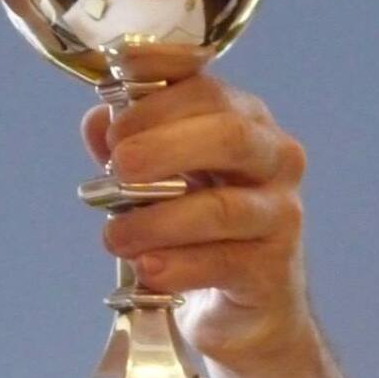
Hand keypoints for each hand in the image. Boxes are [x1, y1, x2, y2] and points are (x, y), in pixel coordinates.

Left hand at [82, 69, 315, 374]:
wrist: (242, 306)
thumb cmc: (197, 229)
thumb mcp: (156, 180)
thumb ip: (127, 147)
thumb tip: (98, 122)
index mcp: (241, 119)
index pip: (205, 83)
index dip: (162, 71)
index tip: (118, 71)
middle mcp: (273, 157)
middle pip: (229, 135)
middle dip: (165, 145)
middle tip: (119, 164)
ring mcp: (280, 213)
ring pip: (224, 208)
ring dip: (159, 220)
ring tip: (114, 236)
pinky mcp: (273, 269)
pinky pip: (225, 262)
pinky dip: (179, 266)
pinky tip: (148, 268)